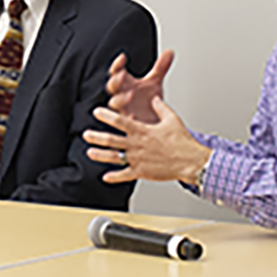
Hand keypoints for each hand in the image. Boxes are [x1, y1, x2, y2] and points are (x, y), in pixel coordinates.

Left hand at [84, 96, 210, 184]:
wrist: (190, 160)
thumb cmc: (182, 141)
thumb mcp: (172, 119)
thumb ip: (161, 108)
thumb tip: (155, 99)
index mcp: (143, 131)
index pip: (120, 121)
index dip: (107, 116)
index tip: (97, 112)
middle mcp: (137, 145)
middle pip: (112, 140)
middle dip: (97, 137)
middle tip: (86, 134)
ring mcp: (138, 159)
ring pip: (114, 157)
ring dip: (100, 155)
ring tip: (90, 152)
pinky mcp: (142, 172)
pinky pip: (125, 175)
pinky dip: (114, 177)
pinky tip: (105, 177)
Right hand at [107, 49, 173, 124]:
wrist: (154, 120)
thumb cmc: (149, 101)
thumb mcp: (155, 82)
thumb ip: (161, 67)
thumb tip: (169, 52)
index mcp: (126, 84)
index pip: (117, 71)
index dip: (118, 64)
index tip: (123, 57)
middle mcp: (123, 96)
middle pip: (112, 86)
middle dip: (115, 80)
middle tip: (122, 74)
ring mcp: (125, 109)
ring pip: (114, 104)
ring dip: (120, 99)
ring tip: (130, 94)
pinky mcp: (130, 122)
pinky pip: (125, 121)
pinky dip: (129, 118)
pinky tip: (134, 116)